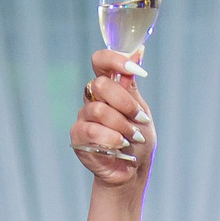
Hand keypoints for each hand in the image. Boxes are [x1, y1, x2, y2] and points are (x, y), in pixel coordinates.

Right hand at [70, 49, 153, 189]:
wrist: (132, 170)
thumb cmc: (137, 140)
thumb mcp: (141, 111)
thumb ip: (131, 86)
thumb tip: (138, 51)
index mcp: (108, 87)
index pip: (101, 61)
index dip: (115, 60)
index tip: (136, 69)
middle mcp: (93, 98)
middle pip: (102, 85)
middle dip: (125, 104)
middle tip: (139, 119)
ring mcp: (84, 116)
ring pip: (100, 110)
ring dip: (122, 125)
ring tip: (132, 138)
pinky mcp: (78, 135)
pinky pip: (92, 130)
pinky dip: (111, 138)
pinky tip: (120, 145)